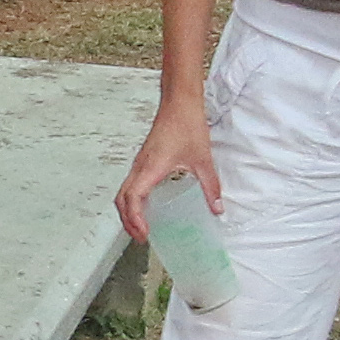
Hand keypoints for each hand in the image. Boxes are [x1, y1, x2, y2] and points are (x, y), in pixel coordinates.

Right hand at [115, 93, 219, 241]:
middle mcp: (140, 166)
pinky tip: (147, 205)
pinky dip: (132, 199)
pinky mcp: (144, 159)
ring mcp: (140, 163)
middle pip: (121, 200)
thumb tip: (217, 208)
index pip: (133, 198)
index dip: (135, 219)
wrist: (179, 102)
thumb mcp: (203, 159)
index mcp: (151, 168)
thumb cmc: (186, 124)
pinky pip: (131, 184)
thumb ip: (210, 186)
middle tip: (141, 237)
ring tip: (141, 226)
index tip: (144, 233)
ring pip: (124, 192)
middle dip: (127, 222)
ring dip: (128, 211)